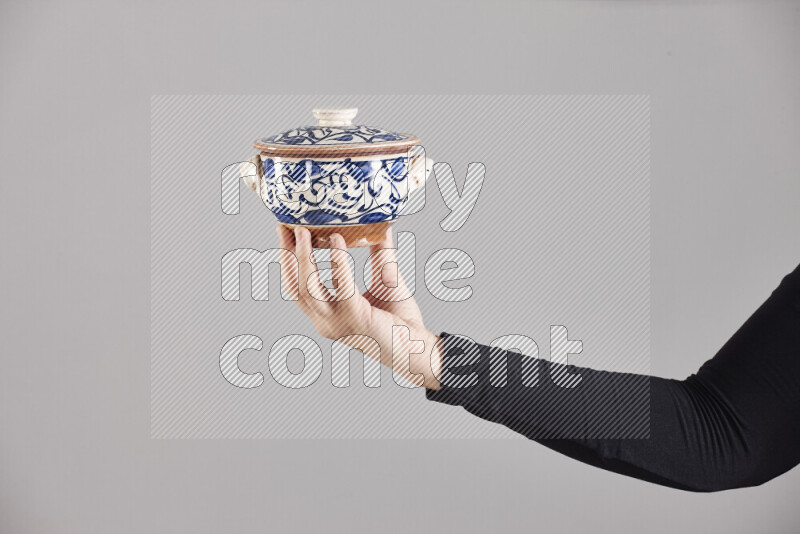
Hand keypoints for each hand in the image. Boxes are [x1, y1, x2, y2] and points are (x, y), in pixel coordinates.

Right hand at [276, 225, 441, 388]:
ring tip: (304, 231)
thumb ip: (380, 253)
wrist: (419, 349)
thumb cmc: (401, 321)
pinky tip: (337, 241)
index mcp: (327, 314)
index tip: (285, 233)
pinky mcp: (356, 318)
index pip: (297, 287)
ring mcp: (338, 323)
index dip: (288, 260)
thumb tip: (382, 224)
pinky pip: (342, 286)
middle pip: (294, 287)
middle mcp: (326, 321)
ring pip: (307, 289)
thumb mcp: (386, 279)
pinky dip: (338, 262)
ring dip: (303, 258)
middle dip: (287, 256)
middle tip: (285, 227)